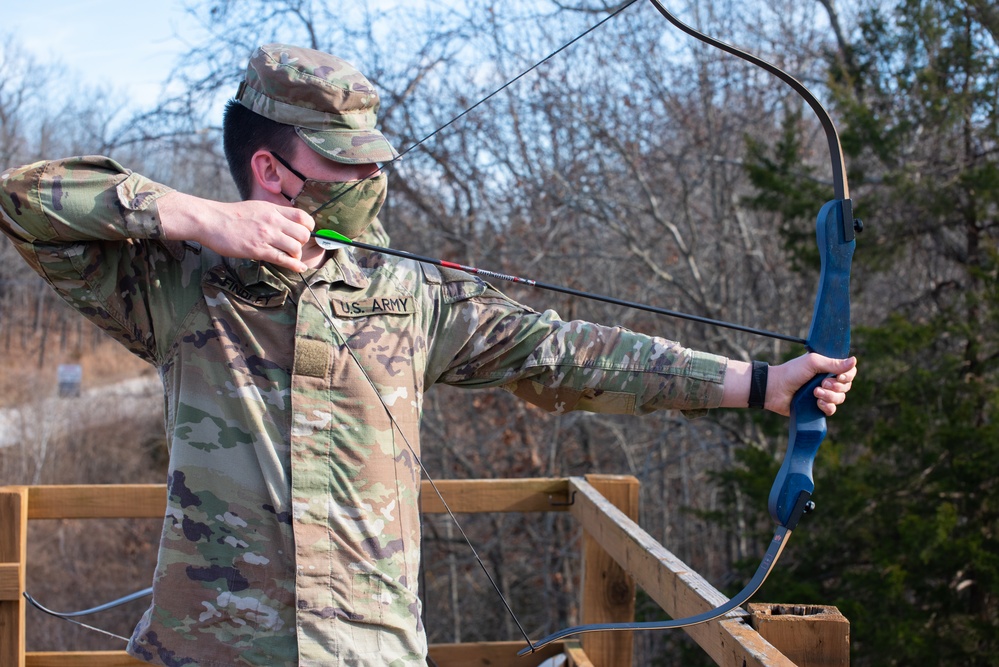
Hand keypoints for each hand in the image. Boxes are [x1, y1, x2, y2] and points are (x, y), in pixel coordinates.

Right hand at [159, 192, 314, 271]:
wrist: (211, 221)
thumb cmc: (231, 215)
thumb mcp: (256, 207)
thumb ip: (273, 214)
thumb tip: (286, 222)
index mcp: (273, 210)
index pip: (303, 217)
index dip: (309, 227)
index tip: (305, 233)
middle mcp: (273, 221)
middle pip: (303, 234)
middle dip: (303, 243)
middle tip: (294, 247)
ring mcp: (266, 236)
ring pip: (295, 248)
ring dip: (296, 255)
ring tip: (290, 257)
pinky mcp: (258, 250)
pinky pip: (283, 259)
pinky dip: (294, 265)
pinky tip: (299, 268)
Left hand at [767, 353, 856, 416]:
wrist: (775, 389)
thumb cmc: (791, 372)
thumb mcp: (813, 363)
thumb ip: (833, 363)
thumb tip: (854, 361)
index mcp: (827, 367)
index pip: (848, 371)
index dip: (848, 375)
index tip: (840, 376)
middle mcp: (827, 380)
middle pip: (846, 386)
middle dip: (836, 386)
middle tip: (822, 383)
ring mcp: (823, 394)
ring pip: (840, 398)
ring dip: (830, 396)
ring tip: (815, 392)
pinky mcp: (817, 407)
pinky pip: (832, 410)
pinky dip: (827, 407)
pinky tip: (817, 403)